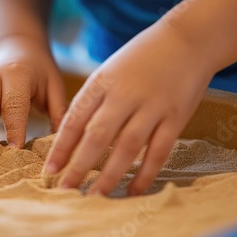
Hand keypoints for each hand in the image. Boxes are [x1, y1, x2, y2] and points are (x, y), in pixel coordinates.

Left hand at [44, 24, 215, 195]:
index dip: (61, 148)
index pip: (75, 120)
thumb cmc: (141, 58)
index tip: (50, 171)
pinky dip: (145, 173)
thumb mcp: (109, 71)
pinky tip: (133, 191)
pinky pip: (159, 151)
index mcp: (102, 82)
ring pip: (127, 148)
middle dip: (78, 166)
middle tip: (66, 191)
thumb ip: (93, 101)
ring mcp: (152, 106)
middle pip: (97, 137)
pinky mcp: (176, 116)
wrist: (186, 39)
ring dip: (109, 175)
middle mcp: (124, 95)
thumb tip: (72, 136)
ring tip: (95, 197)